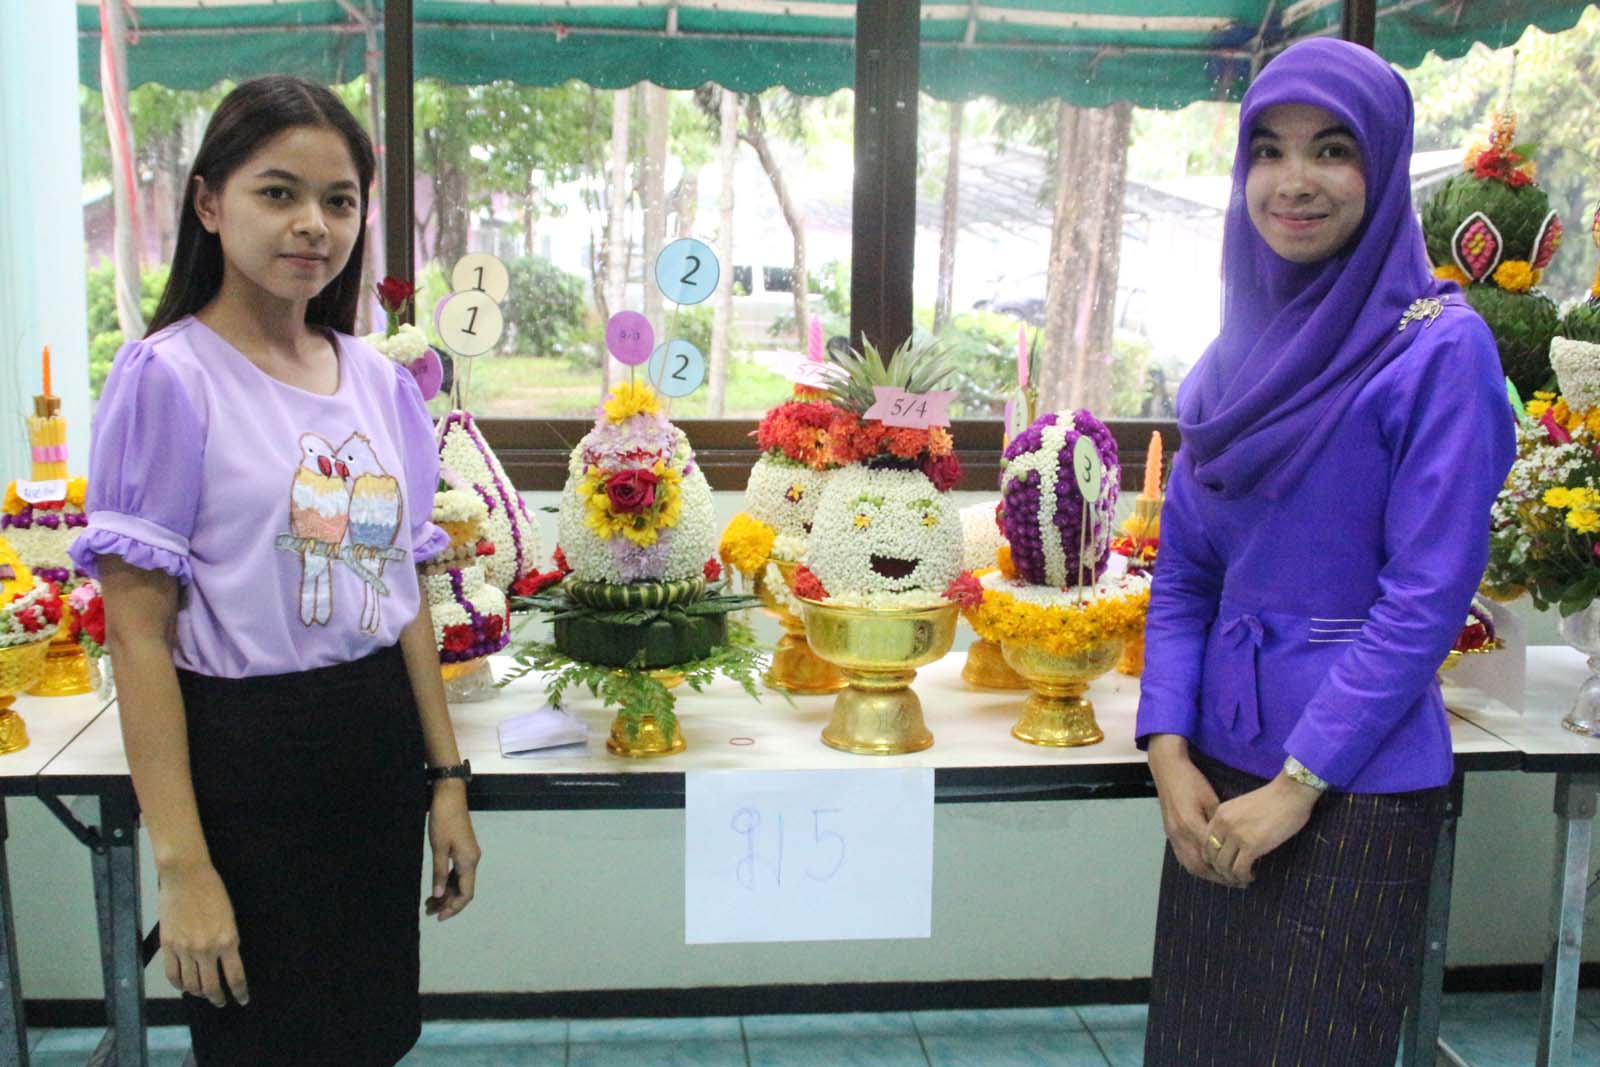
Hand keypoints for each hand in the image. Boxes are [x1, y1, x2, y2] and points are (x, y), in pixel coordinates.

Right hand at [159, 862, 247, 1006]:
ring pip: (191, 984)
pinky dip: (179, 984)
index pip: (235, 977)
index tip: (242, 999)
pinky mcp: (169, 945)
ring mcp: (186, 949)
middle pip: (211, 986)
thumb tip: (226, 959)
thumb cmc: (212, 890)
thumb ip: (228, 940)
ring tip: (203, 994)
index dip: (240, 992)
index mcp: (228, 940)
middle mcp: (207, 949)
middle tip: (221, 1002)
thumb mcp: (229, 916)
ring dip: (198, 993)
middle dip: (218, 998)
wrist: (186, 875)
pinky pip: (173, 974)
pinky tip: (184, 985)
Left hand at [426, 781, 479, 920]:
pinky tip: (435, 888)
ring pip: (460, 882)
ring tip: (429, 904)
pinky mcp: (463, 850)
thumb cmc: (443, 820)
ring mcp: (469, 855)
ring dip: (446, 894)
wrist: (450, 796)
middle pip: (463, 890)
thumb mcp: (438, 848)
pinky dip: (447, 882)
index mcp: (468, 861)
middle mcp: (472, 860)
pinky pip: (458, 872)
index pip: (466, 894)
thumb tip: (437, 895)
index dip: (454, 908)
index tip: (439, 917)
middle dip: (448, 903)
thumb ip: (438, 873)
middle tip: (429, 912)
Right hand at [1146, 735, 1230, 886]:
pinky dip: (1196, 867)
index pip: (1212, 856)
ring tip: (1225, 879)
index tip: (1246, 873)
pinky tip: (1208, 869)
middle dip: (1219, 878)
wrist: (1167, 769)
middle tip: (1238, 882)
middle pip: (1199, 866)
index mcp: (1191, 824)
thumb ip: (1219, 823)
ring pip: (1189, 865)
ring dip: (1207, 875)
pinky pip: (1183, 858)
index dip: (1229, 867)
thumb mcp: (1211, 799)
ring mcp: (1172, 834)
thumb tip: (1232, 841)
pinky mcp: (1169, 833)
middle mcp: (1179, 834)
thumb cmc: (1192, 780)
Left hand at [1202, 775, 1320, 886]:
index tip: (1225, 864)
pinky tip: (1252, 876)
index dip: (1213, 857)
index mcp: (1220, 813)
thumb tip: (1231, 842)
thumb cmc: (1273, 799)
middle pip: (1211, 856)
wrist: (1290, 793)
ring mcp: (1236, 835)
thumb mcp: (1242, 806)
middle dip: (1220, 870)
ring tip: (1243, 878)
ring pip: (1223, 866)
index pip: (1205, 842)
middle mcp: (1223, 824)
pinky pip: (1239, 869)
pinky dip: (1243, 877)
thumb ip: (1232, 821)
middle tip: (1233, 875)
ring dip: (1231, 876)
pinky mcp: (1251, 845)